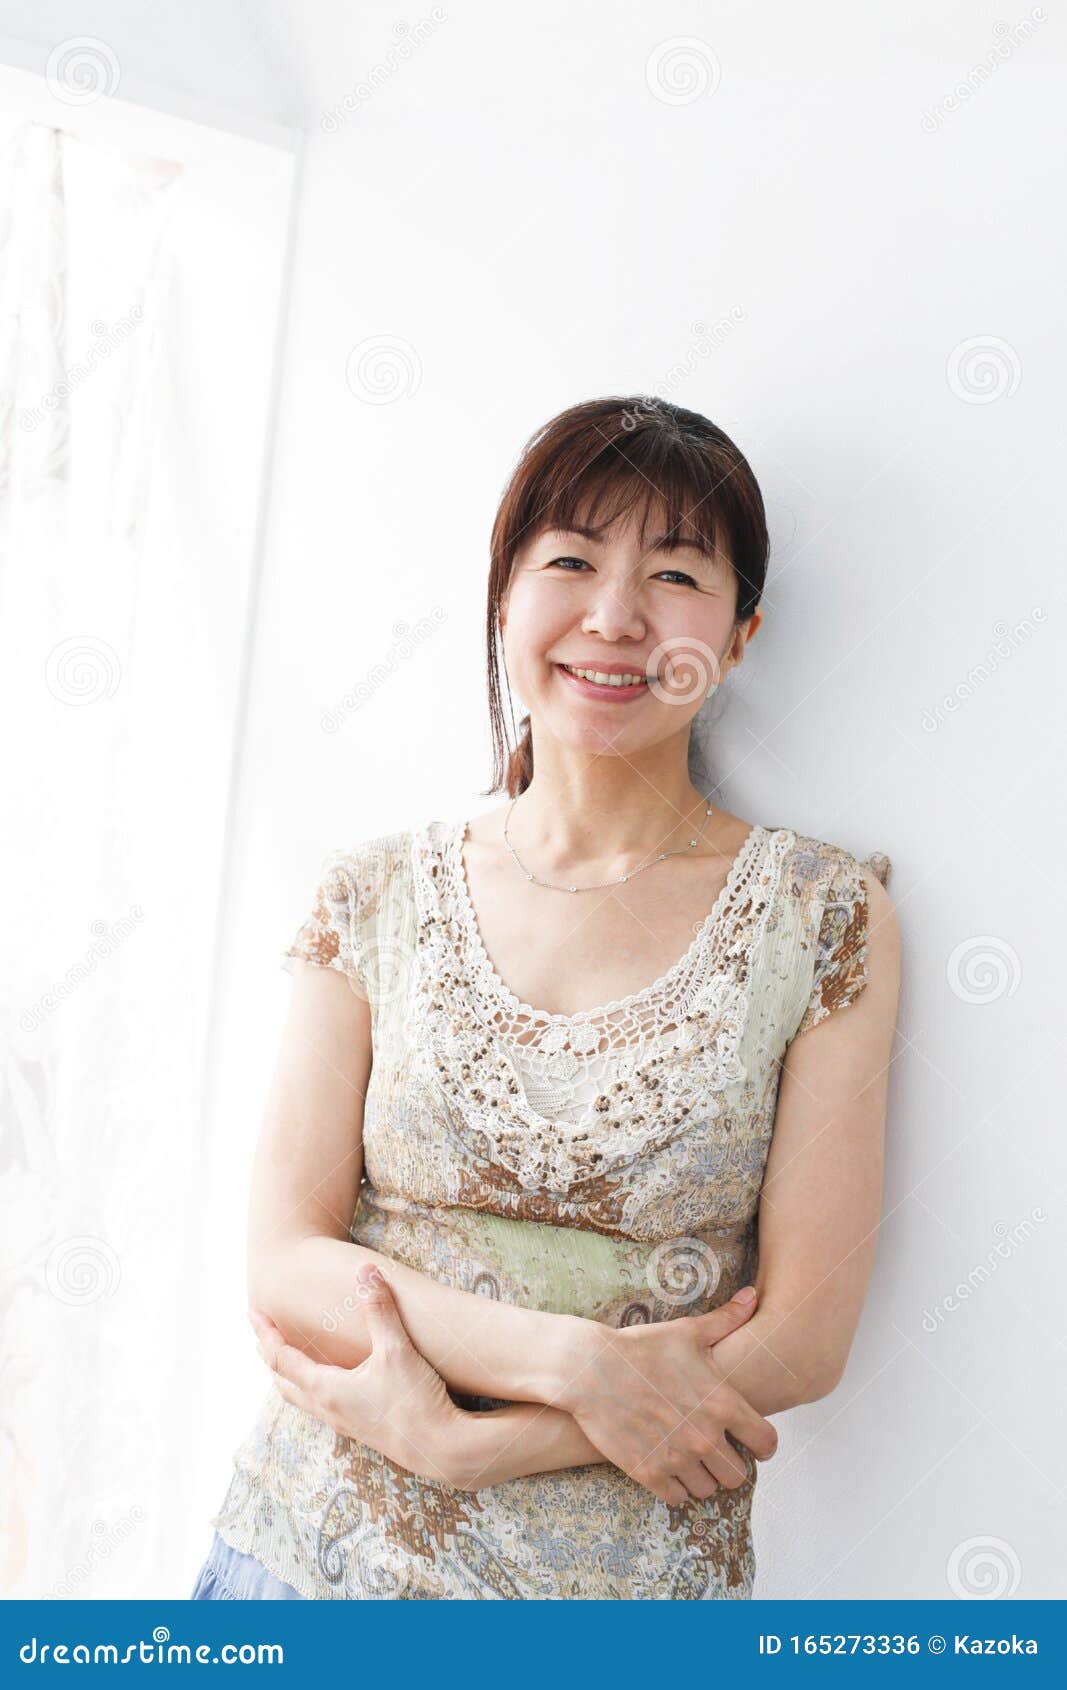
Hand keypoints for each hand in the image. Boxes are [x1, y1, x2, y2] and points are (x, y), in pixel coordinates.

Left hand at [249, 1264, 468, 1485]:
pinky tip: (328, 1383)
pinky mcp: (361, 1429)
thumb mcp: (396, 1350)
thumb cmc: (415, 1401)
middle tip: (260, 1334)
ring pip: (302, 1398)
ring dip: (288, 1376)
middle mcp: (328, 1409)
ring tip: (287, 1359)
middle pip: (284, 1382)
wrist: (440, 1449)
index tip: (252, 1312)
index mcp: (326, 1389)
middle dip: (269, 1356)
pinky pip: (322, 1407)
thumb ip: (379, 1309)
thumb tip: (366, 1271)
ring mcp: (344, 1423)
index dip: (265, 1333)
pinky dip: (311, 1389)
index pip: (282, 1358)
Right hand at [554, 1287, 778, 1506]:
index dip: (762, 1444)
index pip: (767, 1444)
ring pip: (708, 1490)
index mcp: (723, 1404)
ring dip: (701, 1476)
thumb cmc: (641, 1347)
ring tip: (688, 1457)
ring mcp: (678, 1459)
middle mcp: (706, 1437)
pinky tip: (666, 1465)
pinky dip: (674, 1486)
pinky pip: (677, 1498)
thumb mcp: (687, 1332)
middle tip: (714, 1449)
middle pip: (738, 1475)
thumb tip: (753, 1296)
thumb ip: (726, 1320)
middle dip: (729, 1464)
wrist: (591, 1369)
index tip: (750, 1440)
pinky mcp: (650, 1473)